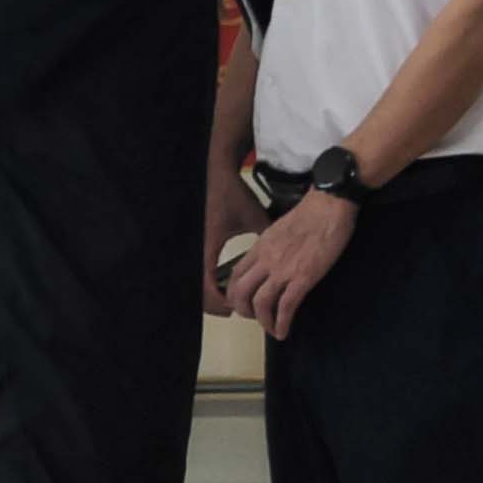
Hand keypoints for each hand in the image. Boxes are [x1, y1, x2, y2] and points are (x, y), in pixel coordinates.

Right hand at [202, 170, 266, 316]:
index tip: (238, 309)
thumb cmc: (233, 194)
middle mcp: (199, 251)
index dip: (222, 304)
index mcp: (208, 249)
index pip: (209, 289)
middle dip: (218, 303)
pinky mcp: (200, 242)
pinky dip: (213, 279)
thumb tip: (285, 260)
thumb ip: (266, 241)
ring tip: (235, 296)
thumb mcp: (254, 219)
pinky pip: (203, 269)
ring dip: (216, 293)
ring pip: (201, 283)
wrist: (216, 173)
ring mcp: (197, 247)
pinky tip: (228, 279)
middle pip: (201, 292)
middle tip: (238, 308)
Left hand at [220, 190, 354, 341]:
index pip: (236, 275)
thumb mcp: (279, 229)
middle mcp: (266, 260)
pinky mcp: (303, 278)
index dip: (234, 293)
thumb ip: (271, 247)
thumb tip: (271, 262)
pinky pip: (286, 307)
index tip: (242, 302)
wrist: (329, 205)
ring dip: (263, 321)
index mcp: (260, 247)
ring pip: (260, 303)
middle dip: (244, 311)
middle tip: (254, 318)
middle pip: (241, 292)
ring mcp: (283, 270)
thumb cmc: (310, 214)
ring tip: (271, 328)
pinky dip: (282, 323)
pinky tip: (284, 331)